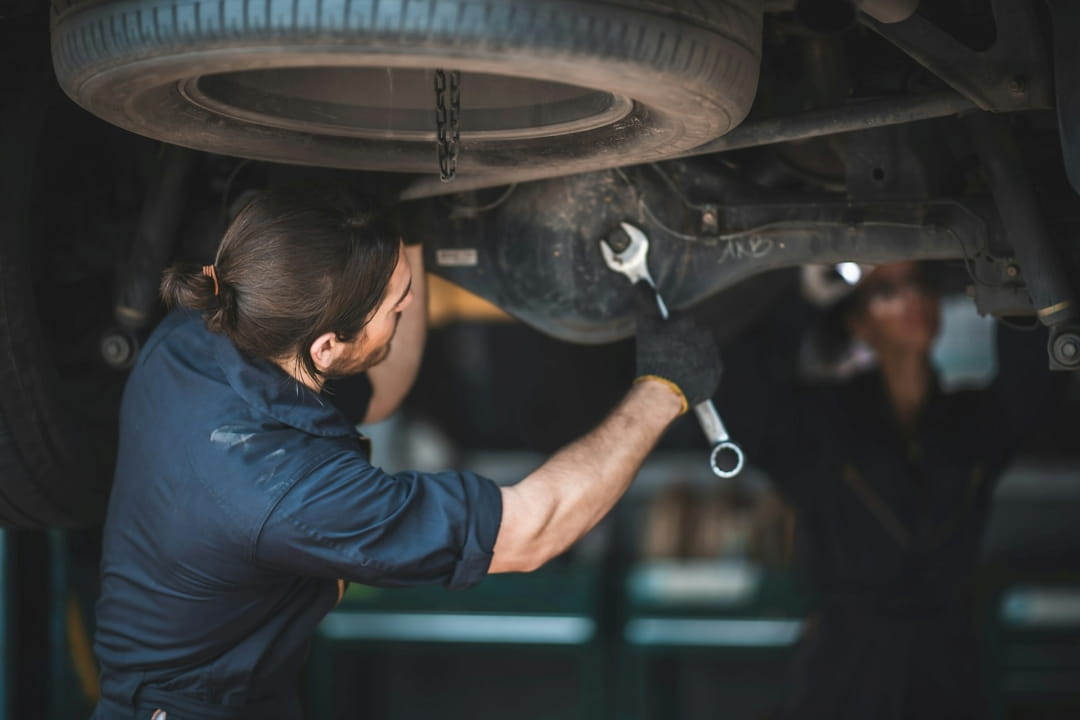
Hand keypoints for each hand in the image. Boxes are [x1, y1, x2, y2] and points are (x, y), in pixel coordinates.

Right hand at [634, 283, 720, 410]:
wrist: (665, 390)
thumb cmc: (654, 356)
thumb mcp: (645, 326)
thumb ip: (646, 301)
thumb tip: (642, 281)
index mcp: (688, 321)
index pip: (678, 319)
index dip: (667, 329)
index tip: (660, 340)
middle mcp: (704, 334)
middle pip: (691, 334)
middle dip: (681, 341)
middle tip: (667, 355)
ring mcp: (712, 354)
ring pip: (700, 350)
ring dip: (691, 355)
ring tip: (675, 368)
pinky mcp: (716, 372)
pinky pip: (707, 367)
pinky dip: (698, 370)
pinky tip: (685, 376)